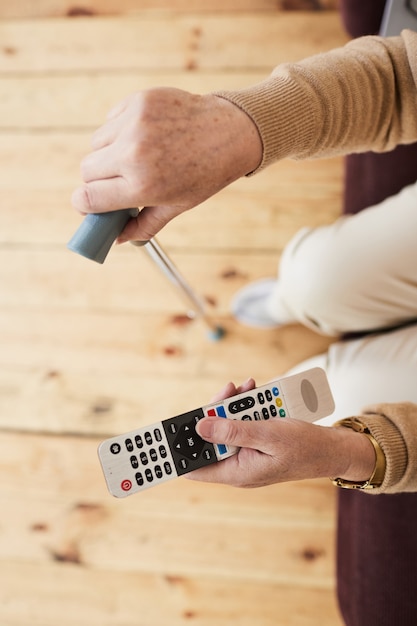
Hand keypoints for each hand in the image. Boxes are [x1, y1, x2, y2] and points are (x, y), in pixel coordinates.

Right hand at [71, 88, 261, 241]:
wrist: (231, 132)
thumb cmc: (205, 174)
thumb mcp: (177, 206)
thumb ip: (143, 225)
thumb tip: (117, 240)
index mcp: (142, 185)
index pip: (87, 198)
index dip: (84, 204)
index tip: (88, 204)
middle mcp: (134, 154)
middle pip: (86, 170)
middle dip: (97, 179)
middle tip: (117, 181)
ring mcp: (134, 124)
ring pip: (96, 144)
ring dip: (108, 153)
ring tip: (136, 156)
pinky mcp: (137, 102)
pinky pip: (110, 121)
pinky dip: (119, 131)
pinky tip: (144, 135)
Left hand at [187, 379, 376, 487]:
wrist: (332, 448)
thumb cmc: (304, 446)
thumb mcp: (268, 436)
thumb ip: (233, 431)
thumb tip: (200, 425)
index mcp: (236, 472)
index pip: (194, 467)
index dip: (178, 452)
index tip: (163, 437)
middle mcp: (236, 464)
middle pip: (209, 437)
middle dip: (215, 413)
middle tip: (227, 392)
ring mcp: (245, 452)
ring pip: (225, 425)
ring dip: (234, 406)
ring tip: (246, 388)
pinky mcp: (254, 441)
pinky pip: (241, 422)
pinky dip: (246, 407)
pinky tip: (253, 392)